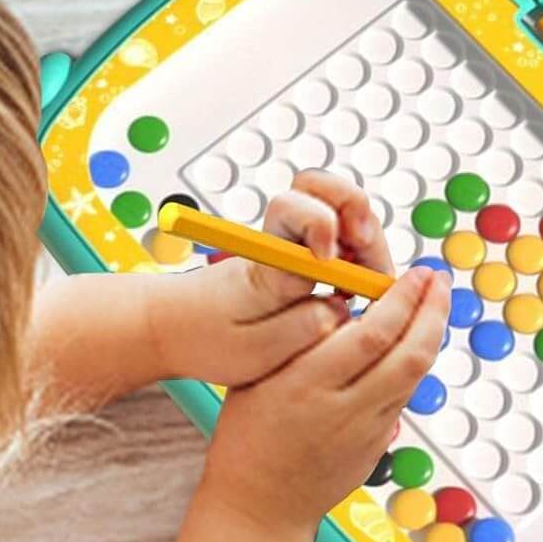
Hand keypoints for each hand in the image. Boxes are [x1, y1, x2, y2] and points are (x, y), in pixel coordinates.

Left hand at [149, 170, 395, 387]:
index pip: (290, 210)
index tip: (328, 257)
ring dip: (367, 235)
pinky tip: (361, 286)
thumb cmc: (205, 338)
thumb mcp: (253, 352)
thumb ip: (302, 328)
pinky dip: (363, 254)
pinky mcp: (302, 254)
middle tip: (366, 250)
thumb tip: (340, 306)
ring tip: (370, 279)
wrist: (172, 327)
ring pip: (338, 207)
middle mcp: (279, 240)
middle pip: (321, 189)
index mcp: (265, 261)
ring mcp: (293, 241)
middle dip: (357, 211)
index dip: (318, 222)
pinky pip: (342, 235)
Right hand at [198, 264, 449, 533]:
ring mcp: (366, 433)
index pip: (371, 335)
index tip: (414, 274)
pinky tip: (413, 342)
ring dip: (430, 335)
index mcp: (306, 385)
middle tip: (437, 280)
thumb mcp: (258, 378)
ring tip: (433, 304)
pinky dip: (414, 364)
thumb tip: (347, 308)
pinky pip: (404, 398)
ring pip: (414, 376)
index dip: (401, 299)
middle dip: (432, 311)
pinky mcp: (376, 449)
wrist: (258, 509)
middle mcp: (343, 410)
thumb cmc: (247, 437)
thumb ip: (300, 342)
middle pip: (409, 354)